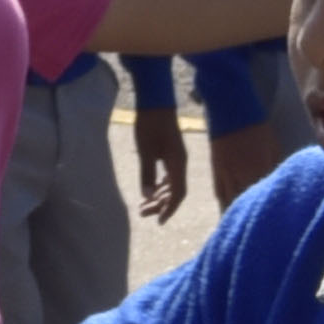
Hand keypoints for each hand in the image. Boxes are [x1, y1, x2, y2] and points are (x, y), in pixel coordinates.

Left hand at [132, 97, 189, 222]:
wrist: (156, 102)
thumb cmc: (150, 125)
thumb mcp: (145, 151)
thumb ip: (147, 174)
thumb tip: (147, 196)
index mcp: (178, 164)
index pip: (178, 194)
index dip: (170, 209)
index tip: (159, 221)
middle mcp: (181, 163)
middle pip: (175, 191)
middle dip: (160, 204)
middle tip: (142, 213)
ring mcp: (177, 157)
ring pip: (171, 184)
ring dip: (159, 196)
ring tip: (143, 205)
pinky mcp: (171, 152)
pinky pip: (170, 175)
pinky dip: (161, 185)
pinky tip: (151, 190)